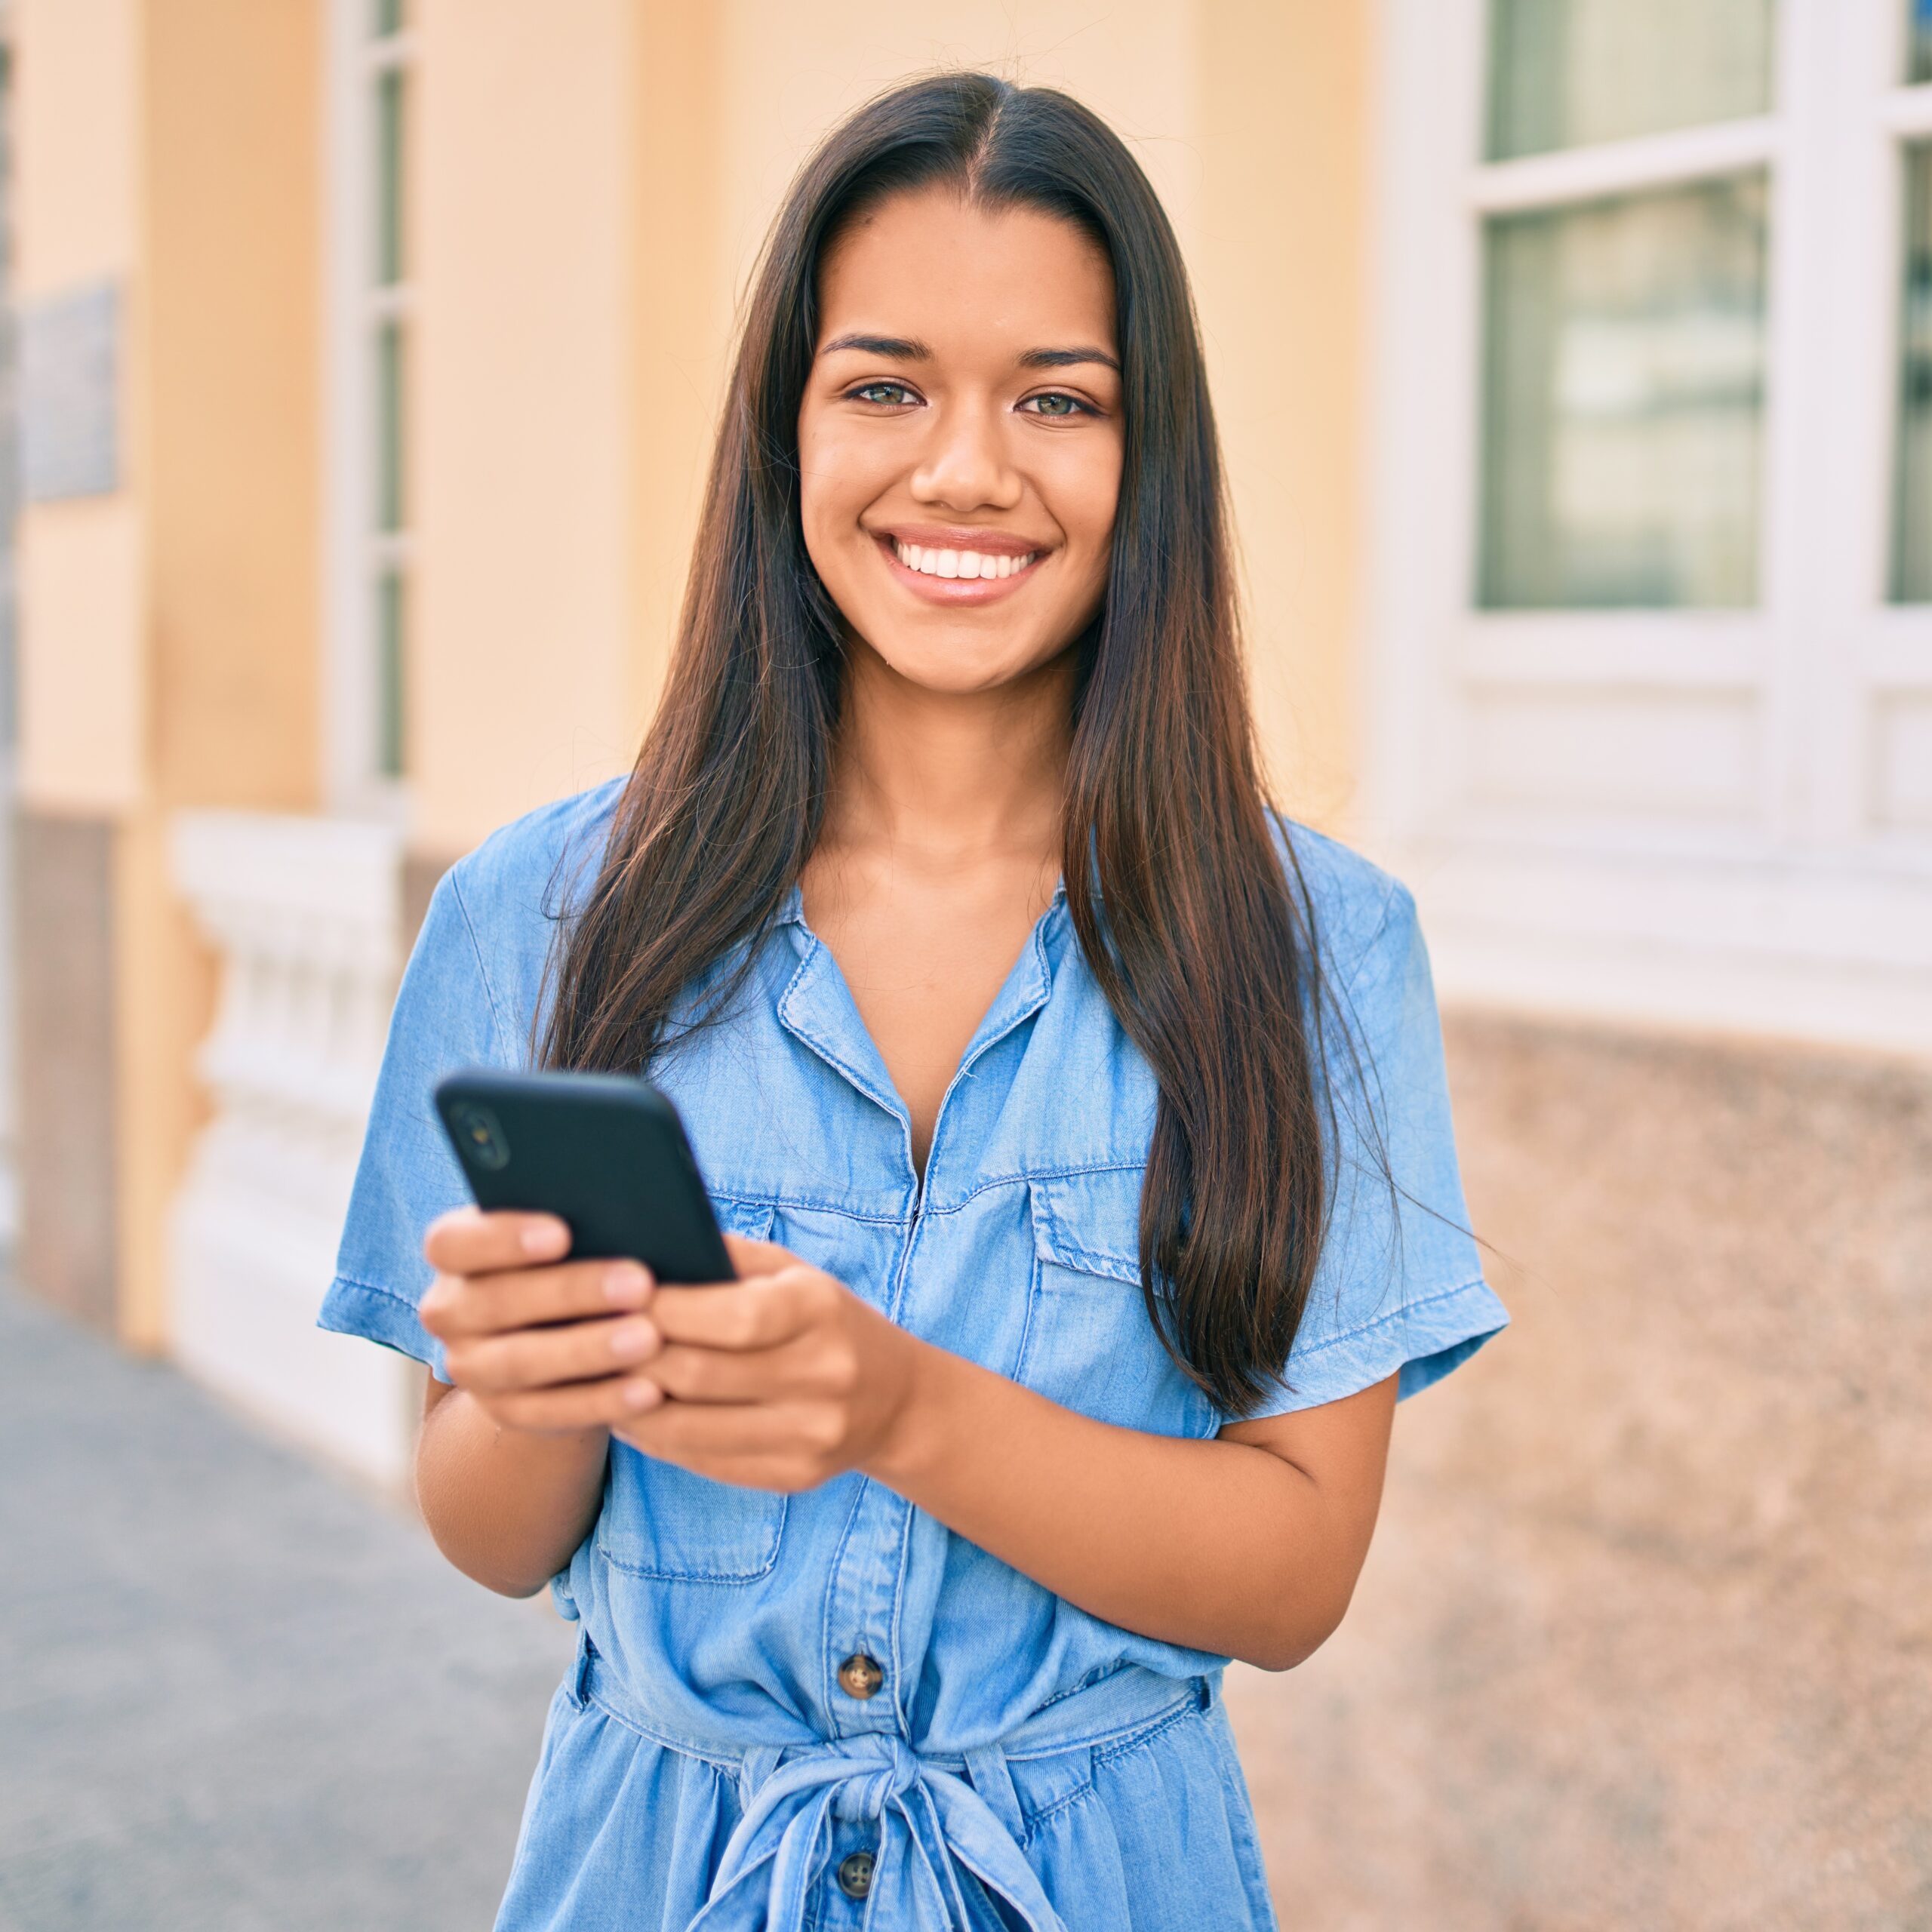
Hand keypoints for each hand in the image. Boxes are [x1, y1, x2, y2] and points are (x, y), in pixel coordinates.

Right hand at [418, 1208, 668, 1435]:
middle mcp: (449, 1310)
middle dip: (570, 1292)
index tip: (562, 1234)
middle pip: (496, 1301)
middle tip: (639, 1283)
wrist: (557, 1326)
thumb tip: (628, 1206)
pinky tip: (648, 1389)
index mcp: (453, 1251)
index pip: (453, 1242)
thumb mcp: (566, 1228)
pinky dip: (602, 1401)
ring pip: (521, 1362)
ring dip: (588, 1350)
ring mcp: (470, 1366)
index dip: (502, 1238)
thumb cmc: (570, 1252)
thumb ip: (578, 1216)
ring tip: (649, 1337)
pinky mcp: (505, 1410)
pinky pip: (550, 1411)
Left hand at [615, 1235, 920, 1493]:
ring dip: (630, 1405)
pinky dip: (656, 1438)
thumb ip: (723, 1258)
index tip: (615, 1297)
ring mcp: (811, 1433)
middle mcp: (824, 1375)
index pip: (734, 1317)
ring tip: (597, 1380)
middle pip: (700, 1375)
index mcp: (821, 1310)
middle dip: (633, 1357)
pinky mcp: (794, 1476)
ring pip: (690, 1428)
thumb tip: (638, 1251)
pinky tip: (631, 1414)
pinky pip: (703, 1461)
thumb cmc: (822, 1318)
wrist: (896, 1399)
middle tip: (586, 1340)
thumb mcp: (790, 1272)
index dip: (665, 1310)